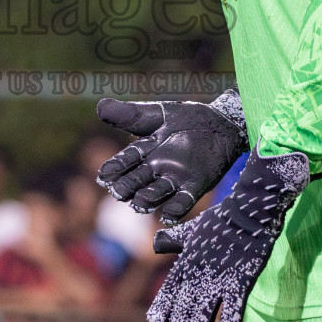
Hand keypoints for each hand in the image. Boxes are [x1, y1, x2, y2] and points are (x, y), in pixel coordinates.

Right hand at [95, 90, 246, 223]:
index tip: (104, 175)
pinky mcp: (194, 187)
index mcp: (144, 151)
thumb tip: (100, 107)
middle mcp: (155, 169)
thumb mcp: (158, 114)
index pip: (125, 161)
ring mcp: (174, 180)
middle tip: (118, 191)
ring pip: (156, 193)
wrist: (221, 124)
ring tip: (139, 202)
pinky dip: (175, 209)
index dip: (115, 168)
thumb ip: (130, 114)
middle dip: (127, 186)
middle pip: (137, 180)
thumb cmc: (186, 118)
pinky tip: (168, 215)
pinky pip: (182, 202)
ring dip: (147, 199)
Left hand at [147, 146, 308, 321]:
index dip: (163, 306)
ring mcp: (219, 277)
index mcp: (187, 261)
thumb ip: (173, 239)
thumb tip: (156, 243)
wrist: (250, 209)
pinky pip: (234, 309)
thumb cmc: (221, 219)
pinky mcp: (241, 280)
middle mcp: (199, 272)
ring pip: (205, 312)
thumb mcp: (191, 228)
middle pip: (185, 306)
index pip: (170, 289)